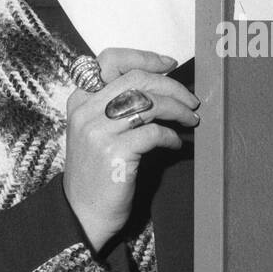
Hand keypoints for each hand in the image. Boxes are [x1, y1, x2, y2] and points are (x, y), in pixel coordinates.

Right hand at [63, 48, 199, 253]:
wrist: (82, 215)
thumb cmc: (96, 173)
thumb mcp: (97, 132)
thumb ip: (116, 107)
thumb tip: (161, 87)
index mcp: (80, 100)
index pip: (110, 60)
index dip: (144, 57)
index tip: (170, 64)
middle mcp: (86, 111)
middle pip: (137, 79)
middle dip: (171, 86)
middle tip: (192, 99)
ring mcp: (98, 131)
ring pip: (149, 103)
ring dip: (178, 110)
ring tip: (191, 120)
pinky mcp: (114, 152)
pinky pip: (153, 132)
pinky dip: (171, 136)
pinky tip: (175, 144)